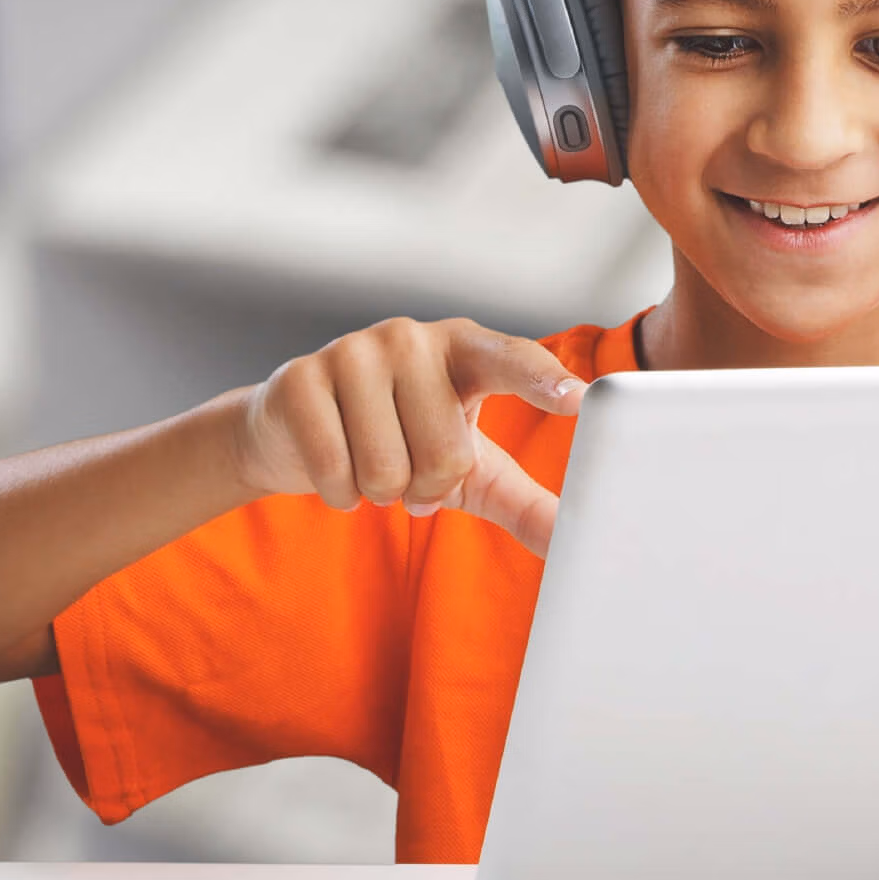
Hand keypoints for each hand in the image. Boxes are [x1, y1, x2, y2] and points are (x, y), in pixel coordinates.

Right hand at [234, 318, 584, 554]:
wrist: (298, 434)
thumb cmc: (402, 441)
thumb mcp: (471, 471)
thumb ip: (524, 500)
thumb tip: (573, 541)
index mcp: (467, 350)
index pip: (513, 361)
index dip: (544, 380)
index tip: (580, 397)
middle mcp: (413, 339)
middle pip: (447, 452)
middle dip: (429, 488)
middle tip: (411, 474)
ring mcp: (353, 351)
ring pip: (388, 467)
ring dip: (382, 492)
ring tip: (373, 466)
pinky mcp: (300, 379)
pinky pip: (334, 468)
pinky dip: (340, 493)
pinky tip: (337, 470)